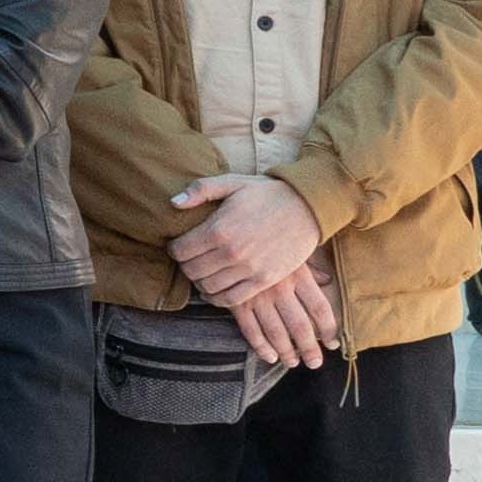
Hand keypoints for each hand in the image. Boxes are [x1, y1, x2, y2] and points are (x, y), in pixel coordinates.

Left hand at [171, 174, 338, 361]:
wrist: (308, 207)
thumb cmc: (267, 193)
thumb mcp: (233, 183)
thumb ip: (200, 190)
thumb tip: (173, 202)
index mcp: (218, 230)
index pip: (179, 251)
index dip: (174, 248)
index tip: (179, 245)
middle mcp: (231, 253)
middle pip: (191, 271)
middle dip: (185, 265)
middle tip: (190, 259)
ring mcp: (249, 269)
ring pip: (208, 287)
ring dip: (200, 282)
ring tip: (203, 272)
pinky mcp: (265, 280)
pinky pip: (232, 299)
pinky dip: (217, 298)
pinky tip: (214, 290)